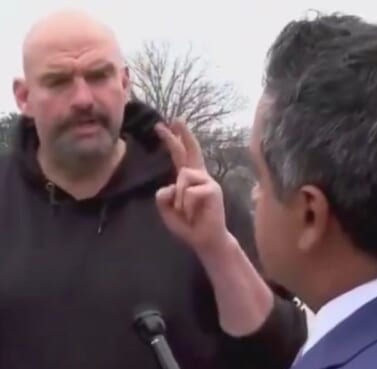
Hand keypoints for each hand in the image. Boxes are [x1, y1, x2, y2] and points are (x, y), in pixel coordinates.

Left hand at [154, 121, 231, 253]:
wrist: (206, 240)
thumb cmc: (188, 225)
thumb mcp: (168, 209)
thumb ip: (164, 196)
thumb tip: (171, 185)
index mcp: (189, 180)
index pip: (181, 156)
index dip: (174, 140)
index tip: (165, 125)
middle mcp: (200, 177)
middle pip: (190, 151)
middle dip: (180, 136)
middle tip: (174, 120)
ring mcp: (208, 182)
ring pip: (182, 177)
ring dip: (179, 198)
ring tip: (186, 212)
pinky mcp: (213, 190)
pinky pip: (189, 192)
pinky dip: (186, 205)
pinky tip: (195, 214)